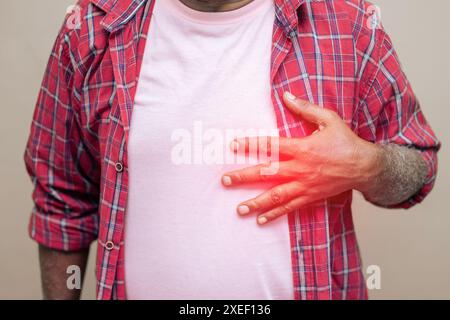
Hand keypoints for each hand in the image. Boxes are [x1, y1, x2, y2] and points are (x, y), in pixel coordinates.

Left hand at [221, 92, 382, 224]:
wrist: (365, 167)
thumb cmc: (346, 142)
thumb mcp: (329, 119)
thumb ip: (306, 109)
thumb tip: (286, 96)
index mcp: (302, 148)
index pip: (271, 146)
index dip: (251, 145)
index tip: (234, 145)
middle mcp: (300, 169)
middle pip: (267, 174)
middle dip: (244, 177)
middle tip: (225, 181)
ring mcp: (304, 185)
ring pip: (276, 196)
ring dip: (256, 203)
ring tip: (239, 209)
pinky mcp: (310, 197)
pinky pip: (290, 208)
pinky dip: (275, 214)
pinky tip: (260, 220)